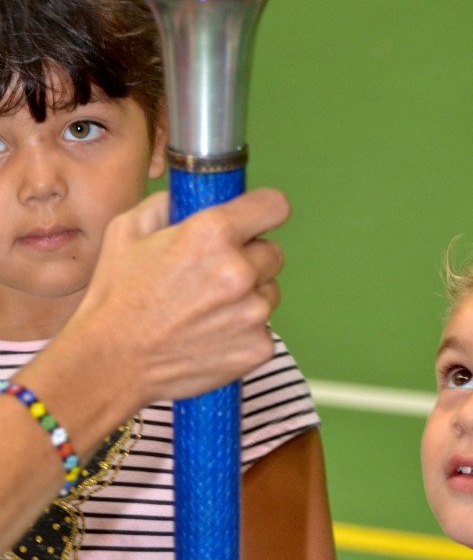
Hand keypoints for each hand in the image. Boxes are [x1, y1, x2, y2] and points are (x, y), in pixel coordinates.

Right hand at [66, 187, 289, 413]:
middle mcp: (240, 271)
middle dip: (248, 258)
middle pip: (272, 252)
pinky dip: (243, 331)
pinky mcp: (257, 347)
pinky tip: (209, 335)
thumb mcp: (127, 229)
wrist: (112, 361)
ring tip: (205, 309)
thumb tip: (189, 198)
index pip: (274, 206)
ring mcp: (253, 313)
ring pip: (269, 292)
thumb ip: (167, 204)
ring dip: (248, 296)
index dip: (263, 211)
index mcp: (213, 233)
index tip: (255, 219)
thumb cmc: (116, 296)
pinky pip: (263, 328)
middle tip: (212, 275)